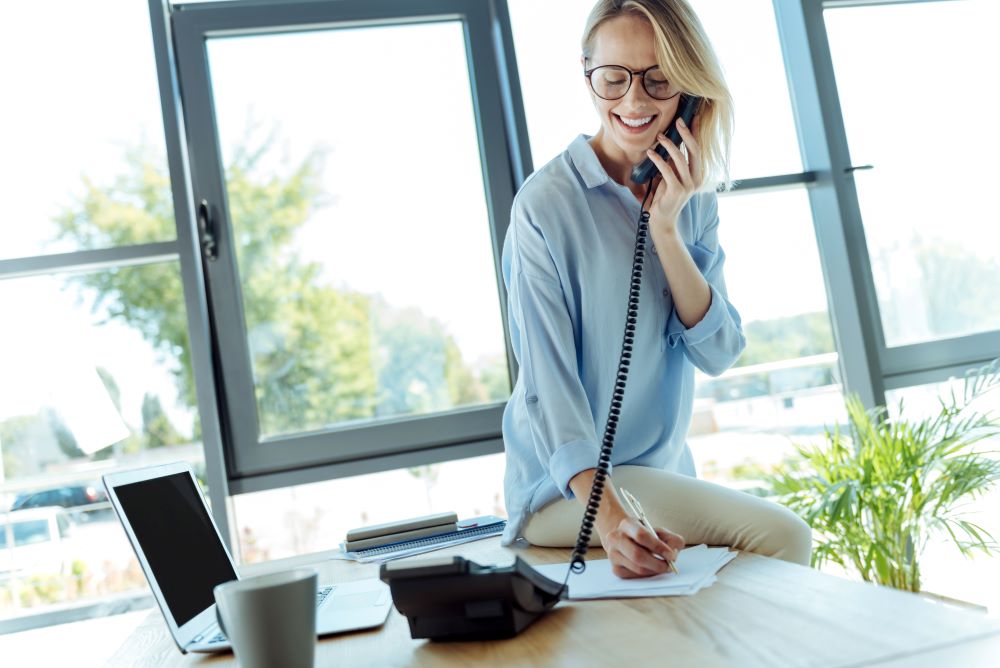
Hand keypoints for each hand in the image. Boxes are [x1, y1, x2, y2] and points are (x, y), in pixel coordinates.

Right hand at [600, 515, 684, 578]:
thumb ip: (672, 539)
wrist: (625, 538)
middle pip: (637, 555)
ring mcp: (613, 554)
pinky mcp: (615, 568)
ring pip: (637, 568)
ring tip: (663, 567)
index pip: (641, 536)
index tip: (671, 555)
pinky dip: (647, 575)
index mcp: (627, 524)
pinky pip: (634, 576)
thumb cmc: (645, 536)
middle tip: (669, 566)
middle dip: (657, 563)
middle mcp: (615, 538)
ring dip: (654, 570)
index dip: (658, 547)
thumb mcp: (659, 531)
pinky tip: (651, 569)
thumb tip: (674, 553)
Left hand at [642, 114, 702, 238]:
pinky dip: (658, 160)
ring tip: (659, 137)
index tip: (693, 117)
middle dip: (686, 133)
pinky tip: (650, 153)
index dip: (696, 133)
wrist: (662, 220)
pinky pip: (667, 170)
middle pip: (695, 150)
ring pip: (680, 158)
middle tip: (678, 121)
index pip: (698, 150)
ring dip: (669, 145)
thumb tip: (670, 143)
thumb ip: (673, 164)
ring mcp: (688, 185)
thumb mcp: (671, 177)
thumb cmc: (665, 197)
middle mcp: (696, 179)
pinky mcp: (677, 190)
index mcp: (698, 174)